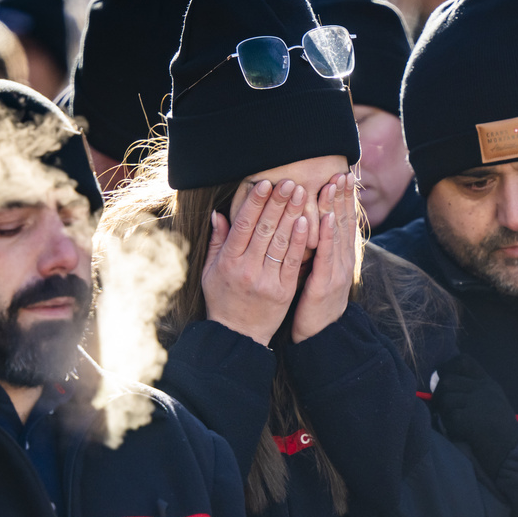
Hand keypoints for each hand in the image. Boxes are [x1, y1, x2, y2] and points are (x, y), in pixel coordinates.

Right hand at [202, 178, 309, 345]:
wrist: (238, 335)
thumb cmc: (222, 299)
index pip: (243, 225)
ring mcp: (267, 280)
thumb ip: (216, 242)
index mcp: (228, 261)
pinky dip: (300, 241)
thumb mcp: (210, 271)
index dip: (255, 203)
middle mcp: (247, 268)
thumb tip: (218, 213)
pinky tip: (307, 221)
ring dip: (292, 215)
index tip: (264, 183)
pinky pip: (294, 262)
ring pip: (281, 242)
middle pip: (265, 229)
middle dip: (277, 203)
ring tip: (301, 194)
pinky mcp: (284, 291)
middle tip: (289, 181)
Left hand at [291, 173, 355, 343]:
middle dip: (343, 195)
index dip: (343, 198)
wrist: (321, 337)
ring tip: (335, 183)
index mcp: (338, 258)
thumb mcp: (315, 273)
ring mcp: (336, 271)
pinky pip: (327, 255)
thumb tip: (307, 228)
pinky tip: (328, 218)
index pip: (342, 221)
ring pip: (338, 233)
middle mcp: (342, 261)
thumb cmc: (312, 305)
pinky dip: (328, 235)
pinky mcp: (326, 283)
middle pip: (344, 221)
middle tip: (343, 170)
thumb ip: (313, 251)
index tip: (342, 175)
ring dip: (337, 207)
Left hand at [432, 354, 517, 478]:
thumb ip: (472, 392)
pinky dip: (451, 428)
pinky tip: (462, 435)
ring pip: (446, 399)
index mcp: (488, 384)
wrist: (514, 456)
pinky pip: (450, 417)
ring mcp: (481, 402)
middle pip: (447, 381)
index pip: (463, 361)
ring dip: (445, 414)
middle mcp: (485, 389)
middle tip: (444, 414)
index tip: (445, 386)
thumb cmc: (498, 436)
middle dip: (439, 397)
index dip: (447, 369)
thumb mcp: (491, 405)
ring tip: (456, 427)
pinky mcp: (474, 419)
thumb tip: (441, 387)